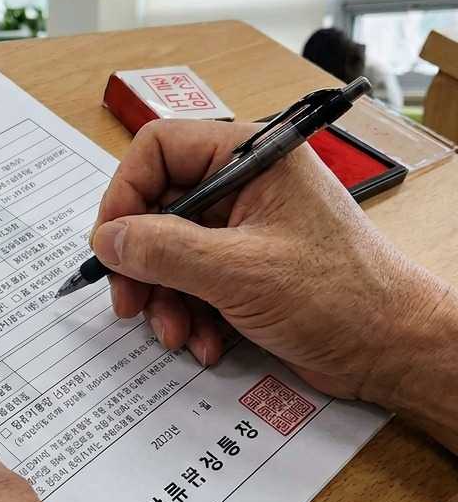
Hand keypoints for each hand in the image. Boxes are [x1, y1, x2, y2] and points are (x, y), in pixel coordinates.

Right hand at [90, 119, 449, 403]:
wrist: (394, 351)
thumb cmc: (341, 297)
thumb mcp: (238, 272)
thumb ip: (164, 251)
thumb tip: (108, 240)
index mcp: (252, 157)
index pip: (159, 149)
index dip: (125, 194)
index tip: (109, 243)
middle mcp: (244, 184)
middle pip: (158, 207)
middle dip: (142, 262)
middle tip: (130, 302)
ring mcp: (244, 227)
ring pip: (169, 251)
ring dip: (164, 298)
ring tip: (178, 333)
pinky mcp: (245, 267)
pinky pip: (191, 281)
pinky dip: (189, 313)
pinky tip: (205, 341)